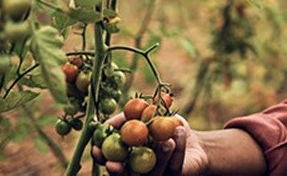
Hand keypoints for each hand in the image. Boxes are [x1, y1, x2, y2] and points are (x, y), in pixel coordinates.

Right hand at [92, 113, 208, 174]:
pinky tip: (179, 131)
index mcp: (128, 159)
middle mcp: (140, 173)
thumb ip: (128, 118)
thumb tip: (107, 123)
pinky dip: (178, 147)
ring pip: (152, 174)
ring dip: (157, 157)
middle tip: (113, 163)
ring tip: (166, 141)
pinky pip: (174, 166)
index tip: (96, 149)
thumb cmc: (164, 127)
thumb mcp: (146, 116)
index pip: (110, 163)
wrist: (191, 139)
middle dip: (116, 171)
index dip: (101, 158)